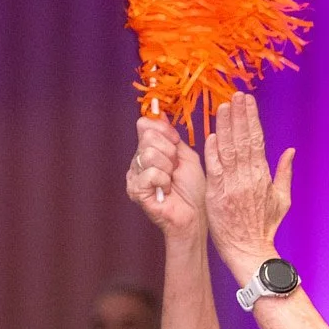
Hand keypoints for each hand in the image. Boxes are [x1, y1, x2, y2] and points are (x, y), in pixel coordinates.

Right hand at [125, 115, 206, 238]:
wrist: (195, 214)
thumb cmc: (192, 188)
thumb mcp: (184, 154)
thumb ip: (170, 136)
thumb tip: (157, 114)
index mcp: (148, 151)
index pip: (146, 125)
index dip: (165, 132)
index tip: (176, 144)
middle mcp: (138, 162)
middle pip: (148, 138)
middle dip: (169, 151)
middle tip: (175, 168)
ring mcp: (134, 177)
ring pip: (149, 154)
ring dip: (168, 167)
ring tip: (171, 180)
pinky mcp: (135, 191)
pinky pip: (150, 173)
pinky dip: (164, 181)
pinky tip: (166, 190)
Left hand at [202, 92, 295, 271]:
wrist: (249, 250)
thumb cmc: (265, 226)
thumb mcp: (282, 199)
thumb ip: (284, 173)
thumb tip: (290, 151)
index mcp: (263, 176)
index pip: (256, 141)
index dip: (251, 119)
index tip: (247, 102)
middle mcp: (247, 178)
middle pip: (242, 141)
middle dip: (238, 116)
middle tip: (234, 96)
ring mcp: (230, 186)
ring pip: (227, 151)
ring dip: (224, 127)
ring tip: (223, 108)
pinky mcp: (216, 196)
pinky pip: (214, 170)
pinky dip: (212, 152)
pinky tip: (211, 135)